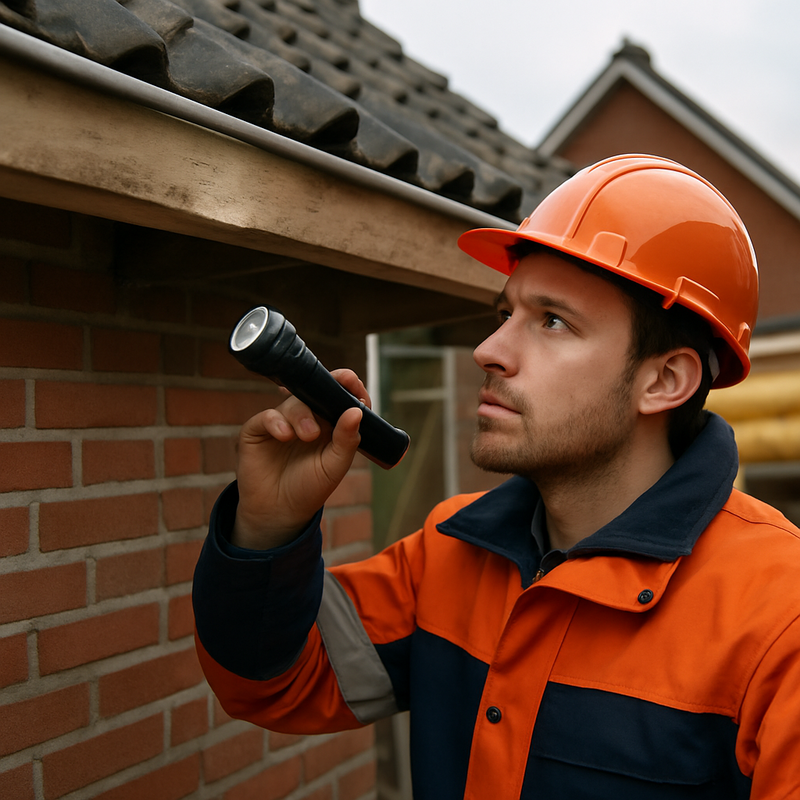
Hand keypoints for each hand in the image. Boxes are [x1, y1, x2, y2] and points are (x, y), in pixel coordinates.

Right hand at [231, 369, 368, 549]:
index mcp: (329, 424)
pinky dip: (277, 422)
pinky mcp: (258, 429)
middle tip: (331, 402)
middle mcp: (306, 418)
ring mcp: (281, 422)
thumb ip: (347, 440)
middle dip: (324, 393)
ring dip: (302, 415)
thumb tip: (357, 411)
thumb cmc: (310, 488)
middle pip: (315, 393)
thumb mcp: (334, 466)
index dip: (346, 386)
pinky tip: (284, 436)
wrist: (279, 511)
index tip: (351, 381)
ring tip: (308, 435)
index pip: (338, 397)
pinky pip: (267, 416)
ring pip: (293, 402)